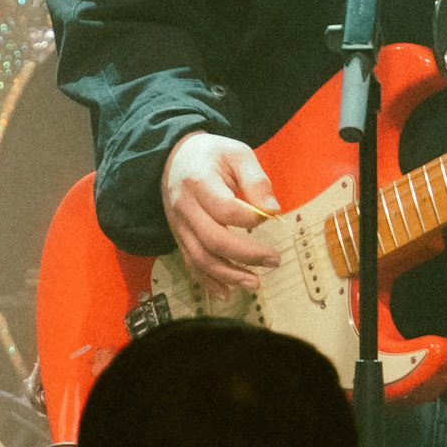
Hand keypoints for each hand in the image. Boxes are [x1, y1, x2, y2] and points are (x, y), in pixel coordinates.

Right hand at [159, 131, 279, 292]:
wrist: (173, 158)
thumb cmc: (211, 155)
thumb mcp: (236, 154)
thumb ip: (256, 179)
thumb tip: (273, 211)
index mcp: (198, 181)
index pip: (224, 208)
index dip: (250, 218)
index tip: (270, 218)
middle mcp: (184, 207)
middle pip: (213, 239)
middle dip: (245, 255)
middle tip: (273, 261)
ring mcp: (179, 225)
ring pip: (200, 257)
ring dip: (228, 274)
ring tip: (255, 283)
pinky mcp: (179, 237)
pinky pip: (191, 263)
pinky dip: (208, 281)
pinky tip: (227, 292)